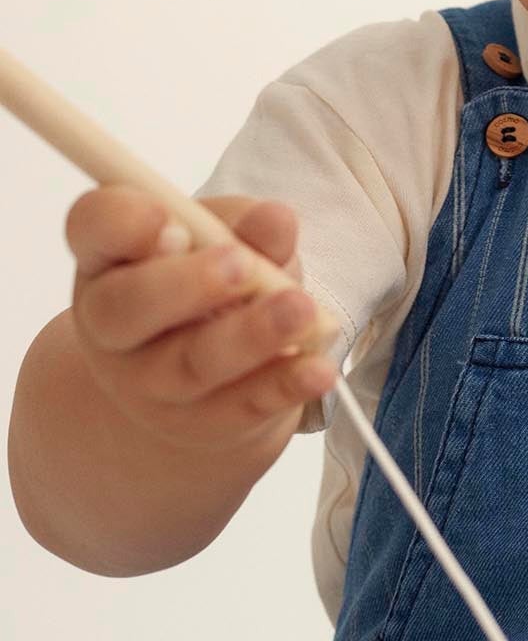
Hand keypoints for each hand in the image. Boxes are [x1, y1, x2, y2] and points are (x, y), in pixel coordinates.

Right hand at [64, 184, 337, 453]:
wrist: (211, 368)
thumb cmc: (214, 272)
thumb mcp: (230, 234)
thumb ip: (249, 225)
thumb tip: (275, 221)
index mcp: (111, 253)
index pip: (97, 225)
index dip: (124, 222)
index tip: (167, 220)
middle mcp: (113, 320)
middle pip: (128, 307)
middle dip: (187, 284)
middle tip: (241, 264)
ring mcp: (148, 380)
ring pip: (188, 364)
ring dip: (248, 337)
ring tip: (300, 310)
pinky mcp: (199, 420)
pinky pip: (239, 406)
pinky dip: (282, 385)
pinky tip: (316, 369)